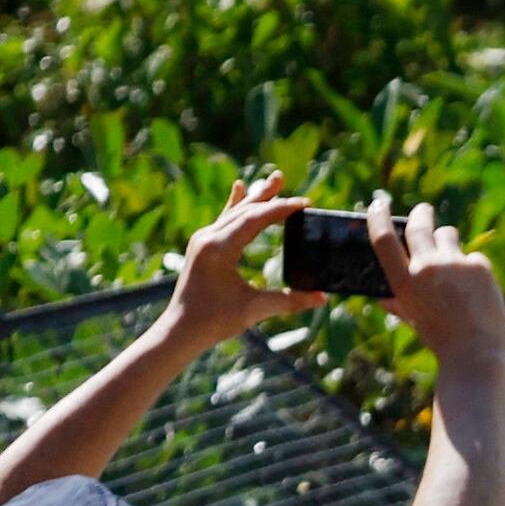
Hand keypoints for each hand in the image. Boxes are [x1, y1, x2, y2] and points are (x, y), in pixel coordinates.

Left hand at [164, 173, 314, 346]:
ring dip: (254, 196)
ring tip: (271, 179)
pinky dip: (235, 204)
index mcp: (220, 249)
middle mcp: (209, 238)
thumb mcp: (254, 310)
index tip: (303, 203)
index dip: (280, 209)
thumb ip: (289, 301)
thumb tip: (322, 297)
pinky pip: (224, 219)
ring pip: (234, 211)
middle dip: (267, 195)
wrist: (182, 327)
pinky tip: (238, 187)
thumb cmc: (216, 320)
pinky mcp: (204, 245)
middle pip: (244, 209)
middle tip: (284, 179)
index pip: (254, 220)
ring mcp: (204, 239)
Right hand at [384, 202, 504, 378]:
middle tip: (424, 210)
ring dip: (447, 239)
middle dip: (420, 214)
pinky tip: (477, 288)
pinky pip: (473, 256)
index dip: (378, 217)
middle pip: (418, 226)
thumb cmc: (441, 339)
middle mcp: (426, 267)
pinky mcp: (479, 266)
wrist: (475, 353)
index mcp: (403, 280)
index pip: (383, 238)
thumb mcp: (413, 320)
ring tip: (452, 260)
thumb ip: (398, 303)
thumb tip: (383, 298)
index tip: (378, 204)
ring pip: (448, 234)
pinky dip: (472, 267)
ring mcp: (453, 264)